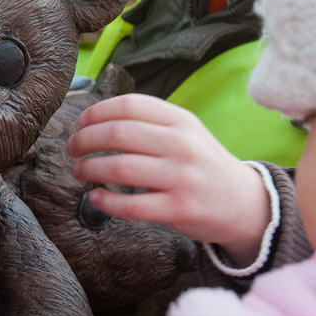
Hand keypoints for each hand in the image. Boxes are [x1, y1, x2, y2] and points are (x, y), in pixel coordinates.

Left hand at [65, 93, 269, 265]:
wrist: (244, 202)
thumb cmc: (202, 164)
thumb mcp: (186, 133)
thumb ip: (149, 122)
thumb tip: (96, 119)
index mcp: (181, 120)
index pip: (130, 105)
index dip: (97, 112)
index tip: (80, 122)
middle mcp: (182, 145)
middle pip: (119, 133)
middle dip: (85, 140)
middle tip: (72, 148)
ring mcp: (182, 177)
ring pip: (120, 167)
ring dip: (90, 168)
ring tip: (79, 171)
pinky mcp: (179, 209)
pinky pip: (131, 205)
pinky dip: (106, 201)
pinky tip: (96, 197)